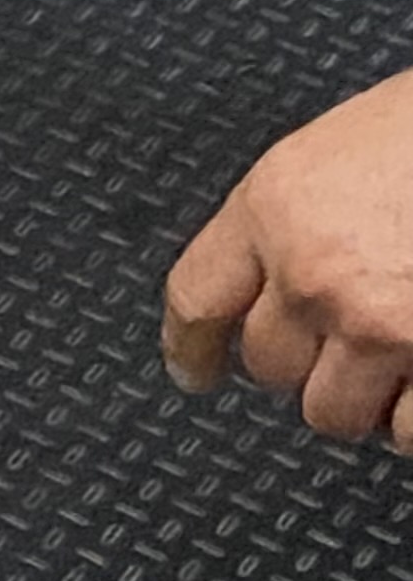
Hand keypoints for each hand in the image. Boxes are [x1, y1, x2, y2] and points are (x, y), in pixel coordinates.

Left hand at [164, 67, 412, 443]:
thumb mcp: (351, 150)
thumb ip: (306, 219)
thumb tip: (286, 285)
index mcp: (277, 206)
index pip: (198, 296)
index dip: (190, 344)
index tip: (195, 370)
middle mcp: (314, 274)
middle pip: (270, 365)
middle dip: (307, 363)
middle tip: (351, 347)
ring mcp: (380, 327)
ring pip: (335, 412)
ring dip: (367, 400)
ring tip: (403, 364)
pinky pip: (410, 430)